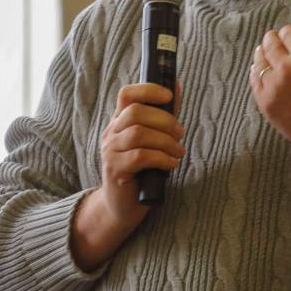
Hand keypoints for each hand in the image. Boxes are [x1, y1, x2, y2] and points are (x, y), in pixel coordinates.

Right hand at [98, 82, 184, 227]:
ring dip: (165, 141)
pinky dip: (162, 158)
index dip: (148, 90)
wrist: (122, 205)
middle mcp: (111, 133)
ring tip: (178, 152)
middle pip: (135, 112)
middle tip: (180, 134)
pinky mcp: (116, 170)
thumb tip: (176, 85)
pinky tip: (171, 164)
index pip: (126, 94)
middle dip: (164, 120)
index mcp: (119, 122)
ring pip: (138, 133)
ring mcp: (111, 151)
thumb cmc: (141, 170)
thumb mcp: (153, 139)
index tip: (169, 96)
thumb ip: (163, 114)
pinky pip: (141, 156)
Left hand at [250, 0, 290, 151]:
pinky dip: (257, 74)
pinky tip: (264, 72)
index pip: (287, 32)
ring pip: (259, 60)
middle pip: (270, 43)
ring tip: (268, 55)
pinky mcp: (266, 103)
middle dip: (274, 41)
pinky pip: (254, 81)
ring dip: (263, 55)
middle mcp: (287, 68)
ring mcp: (274, 86)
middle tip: (276, 42)